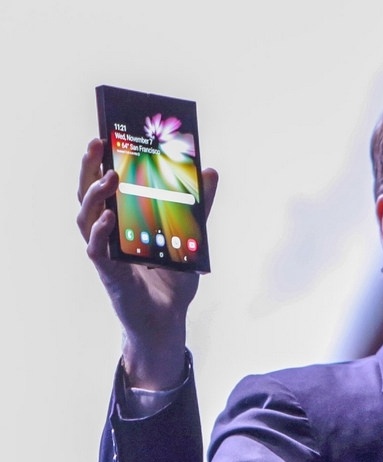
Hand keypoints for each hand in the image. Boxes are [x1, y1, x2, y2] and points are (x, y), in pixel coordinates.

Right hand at [77, 138, 218, 388]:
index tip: (108, 133)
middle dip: (89, 168)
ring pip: (86, 218)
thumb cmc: (174, 278)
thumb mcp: (192, 234)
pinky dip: (101, 233)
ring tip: (110, 176)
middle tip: (97, 142)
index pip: (107, 185)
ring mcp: (105, 253)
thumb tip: (209, 170)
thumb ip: (200, 205)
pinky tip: (110, 216)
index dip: (103, 160)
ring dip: (95, 195)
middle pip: (88, 195)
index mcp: (124, 221)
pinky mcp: (109, 274)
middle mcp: (109, 233)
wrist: (169, 319)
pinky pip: (97, 250)